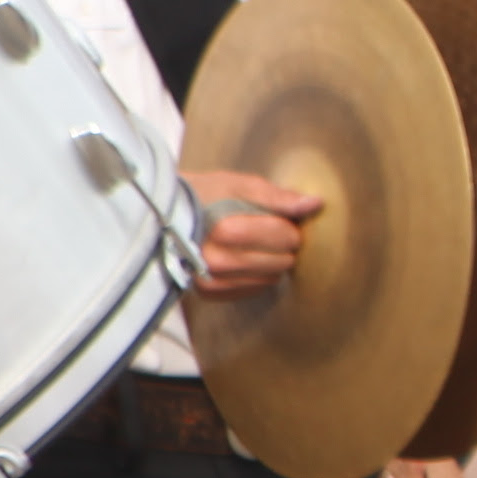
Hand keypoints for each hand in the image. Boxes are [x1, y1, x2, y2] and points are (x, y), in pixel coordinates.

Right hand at [184, 165, 319, 297]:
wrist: (161, 214)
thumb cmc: (202, 195)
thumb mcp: (238, 185)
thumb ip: (278, 197)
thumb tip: (315, 205)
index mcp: (227, 230)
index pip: (288, 236)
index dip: (287, 224)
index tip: (272, 217)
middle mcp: (218, 260)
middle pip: (283, 260)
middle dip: (280, 244)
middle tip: (260, 230)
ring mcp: (212, 280)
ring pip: (273, 277)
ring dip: (270, 261)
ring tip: (247, 243)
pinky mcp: (210, 292)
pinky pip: (255, 289)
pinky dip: (255, 274)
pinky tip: (239, 258)